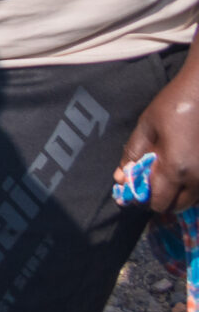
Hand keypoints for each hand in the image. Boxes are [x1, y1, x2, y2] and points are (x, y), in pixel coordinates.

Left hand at [119, 59, 198, 214]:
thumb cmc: (174, 104)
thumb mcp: (146, 126)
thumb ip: (133, 154)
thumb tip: (121, 178)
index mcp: (176, 169)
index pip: (158, 203)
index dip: (143, 199)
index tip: (134, 188)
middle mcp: (198, 179)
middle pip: (176, 207)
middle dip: (160, 199)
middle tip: (148, 181)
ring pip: (191, 200)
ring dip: (176, 194)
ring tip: (164, 172)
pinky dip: (189, 186)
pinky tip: (180, 168)